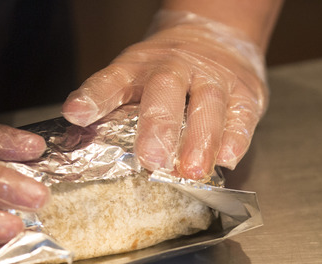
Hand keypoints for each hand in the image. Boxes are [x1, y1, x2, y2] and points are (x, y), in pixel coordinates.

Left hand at [62, 10, 267, 179]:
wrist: (220, 35)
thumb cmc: (171, 70)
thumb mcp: (138, 77)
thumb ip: (117, 109)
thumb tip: (84, 146)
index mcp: (140, 65)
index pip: (113, 78)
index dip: (95, 96)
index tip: (76, 114)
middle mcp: (176, 66)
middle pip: (165, 89)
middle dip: (158, 125)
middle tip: (151, 158)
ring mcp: (213, 77)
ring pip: (207, 104)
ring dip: (200, 140)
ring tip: (192, 171)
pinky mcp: (245, 91)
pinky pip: (240, 115)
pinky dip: (235, 138)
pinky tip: (225, 158)